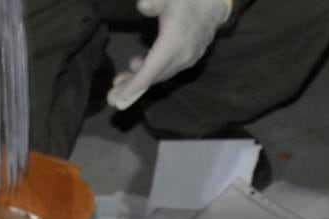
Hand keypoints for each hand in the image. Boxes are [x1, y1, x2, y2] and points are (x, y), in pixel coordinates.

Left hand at [107, 0, 232, 109]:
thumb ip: (154, 3)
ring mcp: (187, 59)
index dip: (135, 86)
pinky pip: (168, 69)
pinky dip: (152, 73)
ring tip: (121, 83)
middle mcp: (181, 57)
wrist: (215, 3)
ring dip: (141, 80)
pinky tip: (138, 68)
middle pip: (154, 77)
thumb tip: (143, 7)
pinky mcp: (189, 58)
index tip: (119, 100)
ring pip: (161, 74)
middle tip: (112, 99)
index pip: (151, 70)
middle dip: (133, 88)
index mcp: (174, 44)